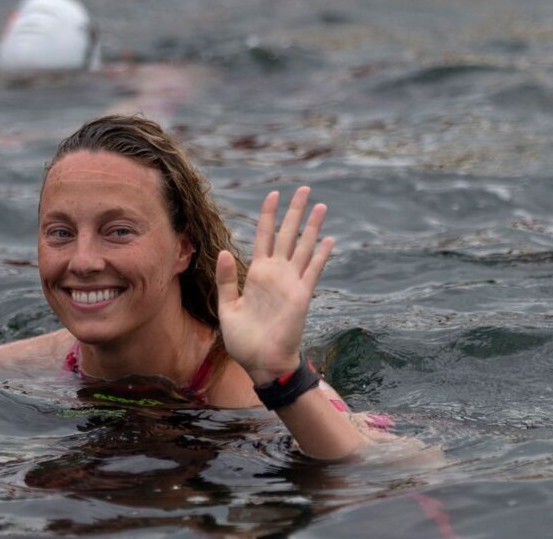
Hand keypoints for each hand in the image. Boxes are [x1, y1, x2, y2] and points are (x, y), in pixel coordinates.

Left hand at [216, 187, 333, 385]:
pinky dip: (320, 254)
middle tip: (303, 189)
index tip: (273, 194)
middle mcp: (276, 274)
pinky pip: (313, 270)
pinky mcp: (302, 295)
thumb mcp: (227, 306)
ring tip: (320, 205)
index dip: (268, 215)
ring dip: (312, 226)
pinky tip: (328, 238)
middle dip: (294, 211)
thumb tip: (224, 251)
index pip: (264, 236)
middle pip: (287, 234)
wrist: (262, 362)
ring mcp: (291, 283)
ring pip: (303, 247)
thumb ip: (226, 279)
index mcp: (256, 274)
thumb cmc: (243, 339)